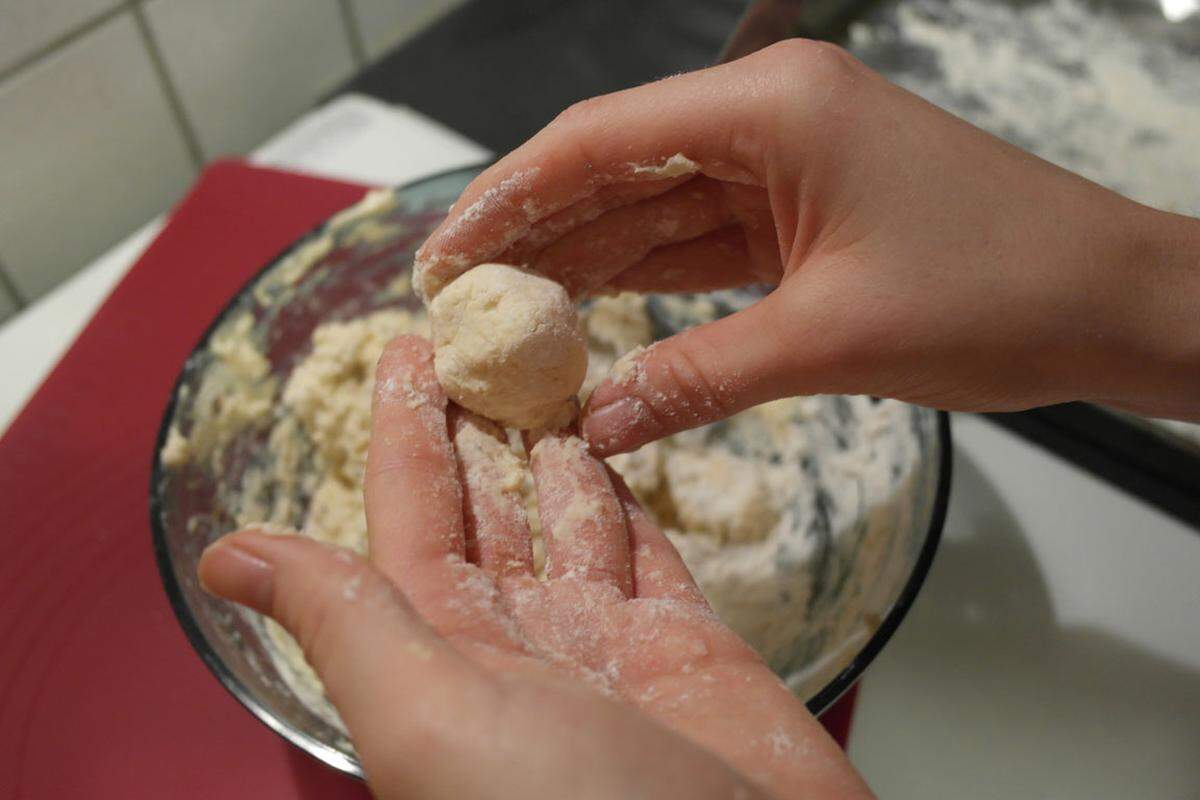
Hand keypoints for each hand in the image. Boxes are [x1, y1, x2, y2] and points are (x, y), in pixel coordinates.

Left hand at [199, 336, 872, 799]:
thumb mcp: (430, 717)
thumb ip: (345, 621)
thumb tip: (225, 557)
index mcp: (444, 657)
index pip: (411, 515)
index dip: (405, 429)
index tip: (408, 346)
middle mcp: (519, 647)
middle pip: (487, 507)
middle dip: (479, 422)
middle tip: (483, 334)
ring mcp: (606, 644)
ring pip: (566, 516)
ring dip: (552, 443)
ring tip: (545, 367)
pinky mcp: (688, 646)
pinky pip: (644, 548)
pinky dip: (624, 492)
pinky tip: (610, 442)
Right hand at [414, 40, 1199, 455]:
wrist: (1109, 302)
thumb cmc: (995, 294)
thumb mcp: (830, 341)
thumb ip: (697, 376)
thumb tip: (592, 426)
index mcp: (769, 108)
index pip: (599, 141)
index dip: (509, 198)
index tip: (445, 255)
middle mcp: (766, 117)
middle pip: (616, 169)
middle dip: (535, 232)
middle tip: (458, 296)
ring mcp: (784, 163)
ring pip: (653, 208)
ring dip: (584, 259)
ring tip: (505, 314)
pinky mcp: (801, 213)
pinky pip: (700, 241)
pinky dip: (648, 279)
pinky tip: (590, 311)